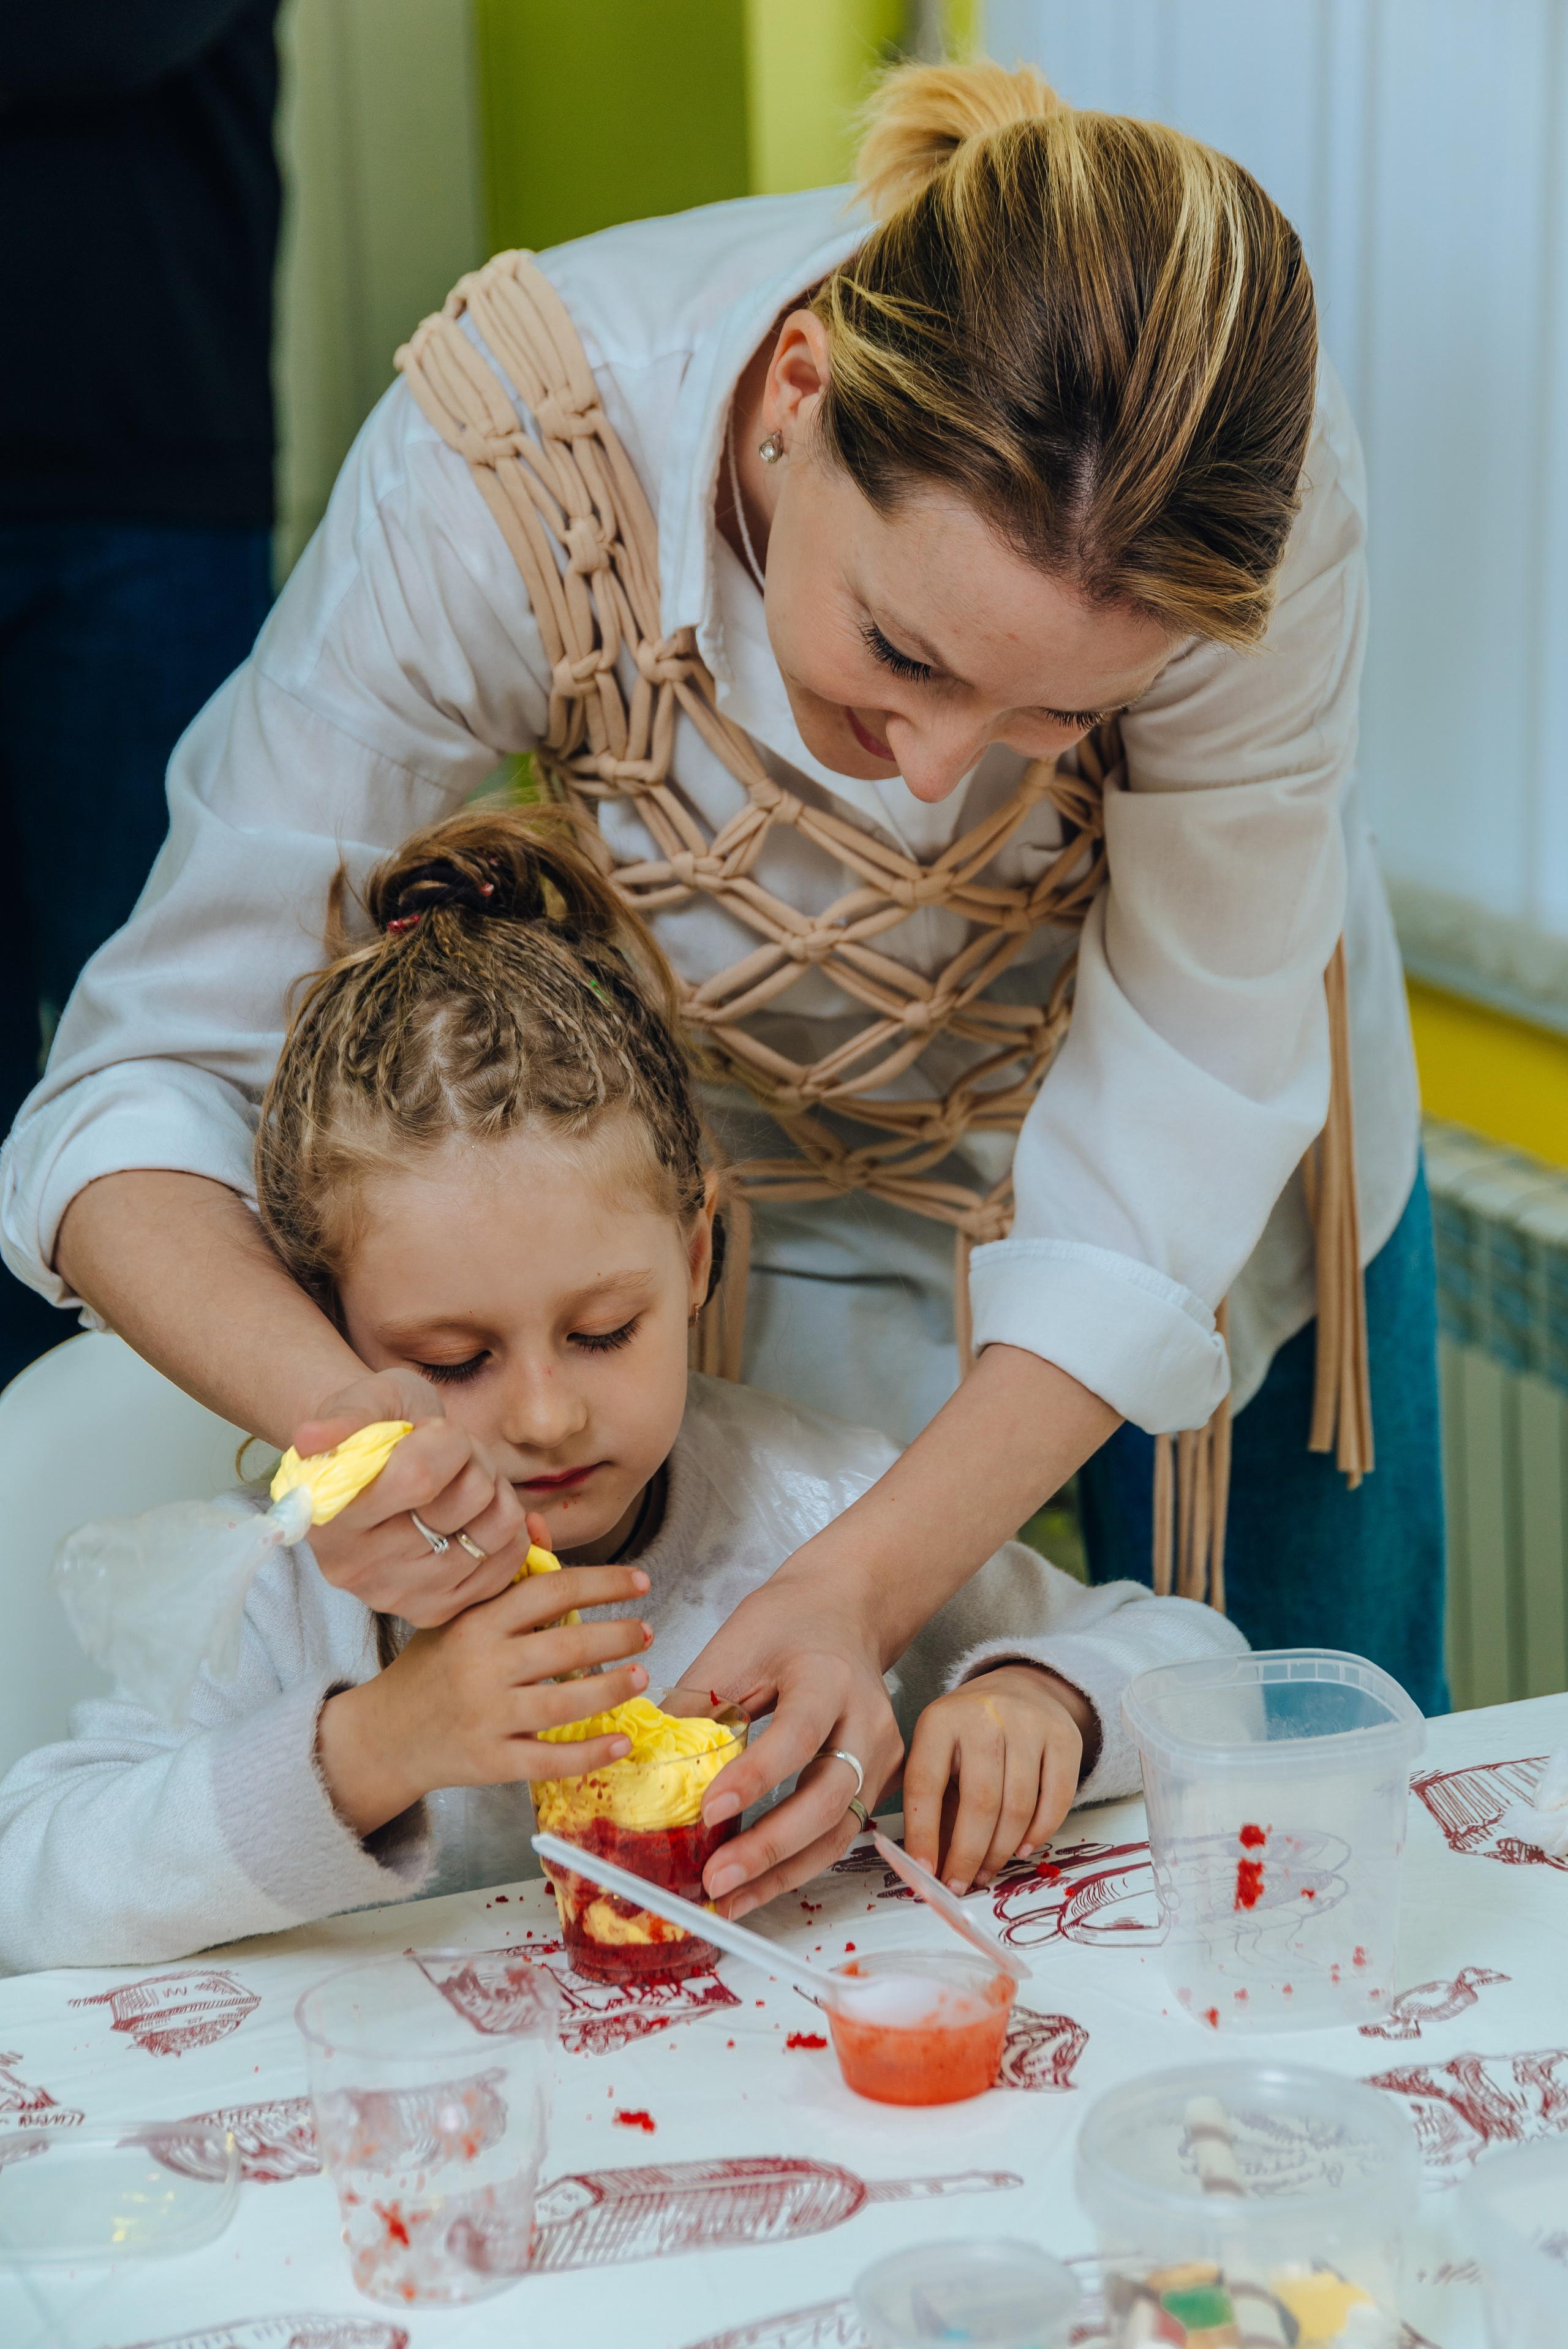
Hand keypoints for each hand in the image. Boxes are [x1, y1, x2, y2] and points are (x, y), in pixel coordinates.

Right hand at [295, 1370, 527, 1623]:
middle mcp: (356, 1568)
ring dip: (493, 1492)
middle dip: (472, 1461)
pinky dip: (506, 1527)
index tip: (430, 1428)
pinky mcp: (437, 1610)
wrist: (384, 1467)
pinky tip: (478, 1514)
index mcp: (328, 1515)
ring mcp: (398, 1596)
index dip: (444, 1440)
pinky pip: (508, 1561)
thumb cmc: (377, 1427)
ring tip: (461, 1483)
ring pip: (495, 1530)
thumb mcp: (365, 1401)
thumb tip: (309, 1439)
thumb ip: (345, 1417)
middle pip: (466, 1502)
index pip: (419, 1477)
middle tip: (449, 1456)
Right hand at [316, 1563, 655, 1835]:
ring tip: (641, 1676)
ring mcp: (486, 1717)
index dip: (603, 1583)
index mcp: (477, 1622)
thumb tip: (540, 1521)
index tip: (640, 1581)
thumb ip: (506, 1575)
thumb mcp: (460, 1613)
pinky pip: (548, 1759)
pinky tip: (620, 1743)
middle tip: (647, 1632)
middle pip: (564, 1647)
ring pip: (563, 1703)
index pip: (550, 1591)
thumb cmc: (432, 1666)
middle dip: (616, 1636)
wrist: (384, 1735)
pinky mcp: (490, 1762)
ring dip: (611, 1689)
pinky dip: (590, 1754)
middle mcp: (482, 1667)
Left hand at [681, 1585, 904, 1921]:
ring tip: (729, 1899)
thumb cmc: (786, 1625)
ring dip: (783, 1872)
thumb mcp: (735, 1646)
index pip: (797, 1735)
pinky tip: (757, 1885)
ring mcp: (882, 1755)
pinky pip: (840, 1833)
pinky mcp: (880, 1781)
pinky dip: (797, 1865)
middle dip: (771, 1846)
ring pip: (839, 1830)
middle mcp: (867, 1720)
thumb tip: (648, 1769)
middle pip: (829, 1796)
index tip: (708, 1811)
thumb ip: (698, 1705)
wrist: (844, 1610)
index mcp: (830, 1677)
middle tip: (716, 1878)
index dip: (754, 1778)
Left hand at [902, 1664, 1092, 1892]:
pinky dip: (1038, 1834)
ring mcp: (1029, 1724)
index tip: (924, 1873)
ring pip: (1017, 1806)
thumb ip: (933, 1803)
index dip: (923, 1834)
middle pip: (979, 1802)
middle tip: (960, 1885)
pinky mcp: (1064, 1737)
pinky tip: (1021, 1849)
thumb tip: (930, 1866)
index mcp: (940, 1720)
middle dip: (967, 1855)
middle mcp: (984, 1716)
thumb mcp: (939, 1752)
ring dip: (1001, 1851)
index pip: (925, 1784)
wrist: (1021, 1687)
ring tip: (987, 1871)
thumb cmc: (970, 1734)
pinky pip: (1055, 1800)